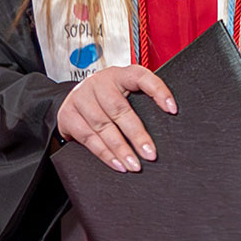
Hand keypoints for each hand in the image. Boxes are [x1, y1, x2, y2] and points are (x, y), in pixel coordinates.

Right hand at [57, 64, 174, 172]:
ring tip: (134, 165)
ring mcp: (81, 97)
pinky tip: (117, 163)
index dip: (158, 91)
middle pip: (119, 109)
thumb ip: (140, 103)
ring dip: (121, 149)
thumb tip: (167, 124)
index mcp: (118, 75)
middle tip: (150, 154)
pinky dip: (104, 153)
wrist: (72, 101)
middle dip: (137, 135)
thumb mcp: (123, 93)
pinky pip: (88, 137)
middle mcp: (99, 83)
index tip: (172, 109)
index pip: (141, 77)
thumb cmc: (105, 100)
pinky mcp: (68, 114)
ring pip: (103, 126)